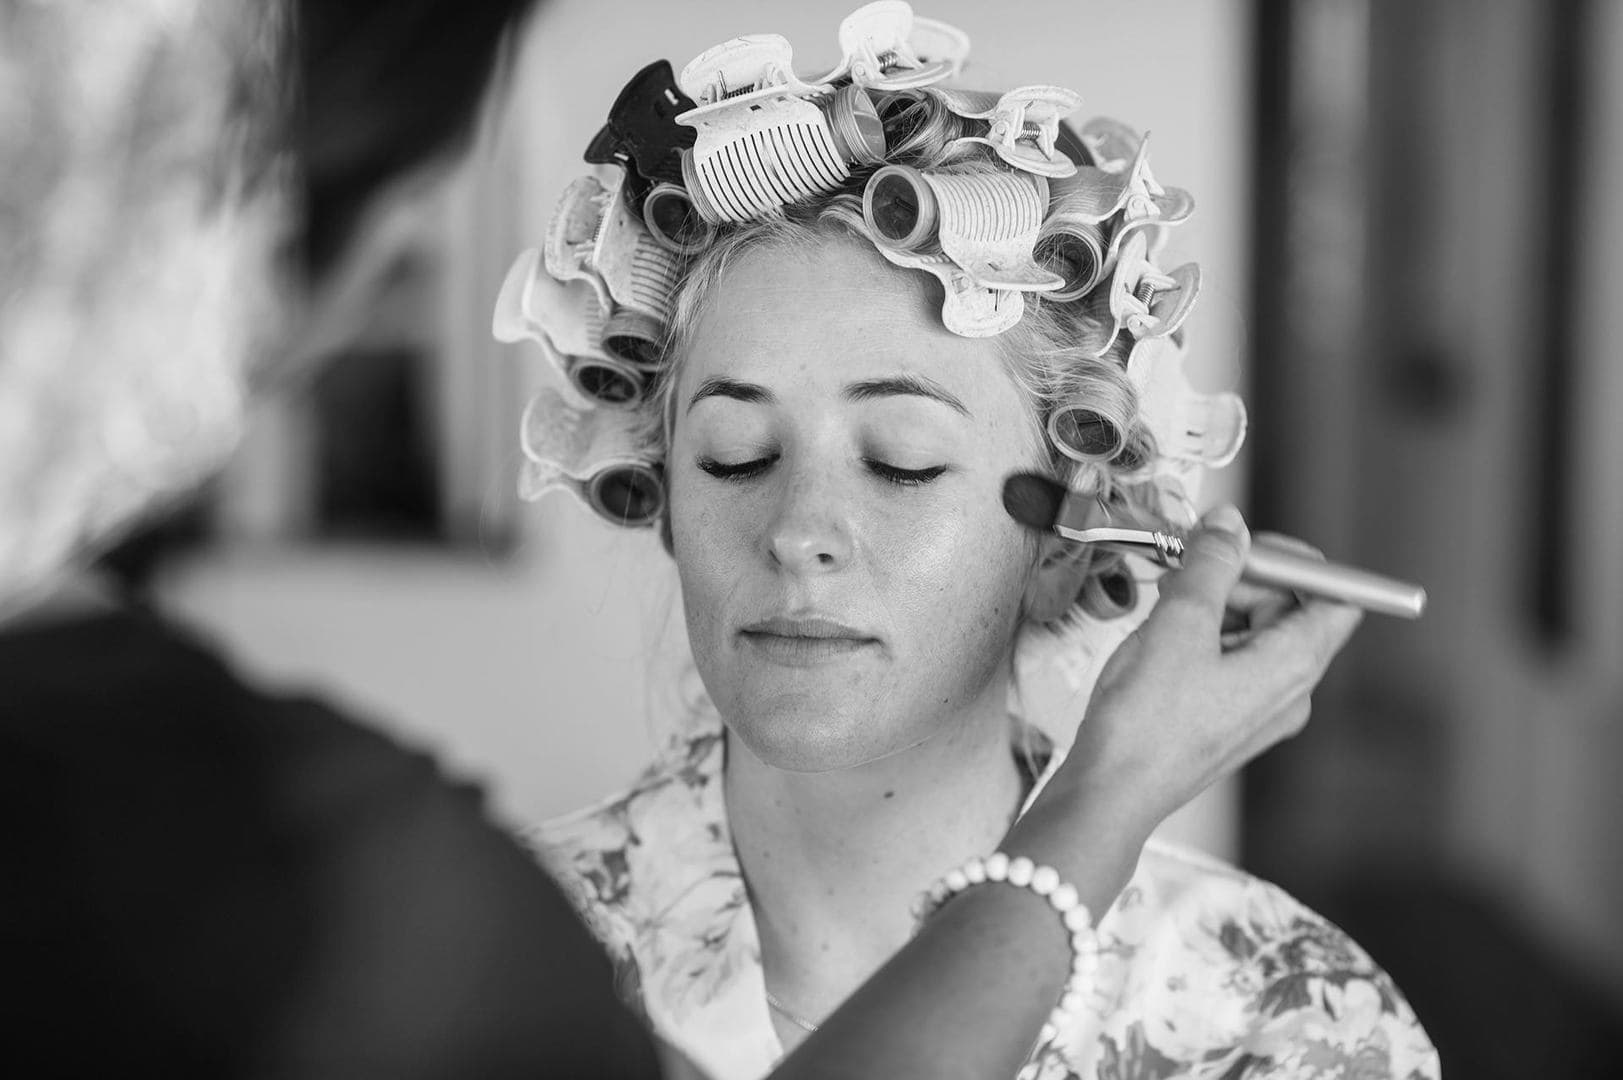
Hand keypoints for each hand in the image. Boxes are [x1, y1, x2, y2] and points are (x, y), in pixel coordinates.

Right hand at [1057, 505, 1363, 835]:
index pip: (1336, 597)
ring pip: (1253, 632)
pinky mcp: (1228, 719)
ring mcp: (1259, 709)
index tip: (1247, 546)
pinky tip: (1160, 637)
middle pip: (1288, 609)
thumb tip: (1230, 526)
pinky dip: (1201, 636)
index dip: (1297, 562)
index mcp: (1292, 666)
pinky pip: (1230, 659)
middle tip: (1187, 569)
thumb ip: (1212, 565)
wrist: (1111, 792)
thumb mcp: (1179, 625)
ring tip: (1164, 606)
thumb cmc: (1146, 726)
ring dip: (1213, 605)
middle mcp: (1288, 691)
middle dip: (1239, 578)